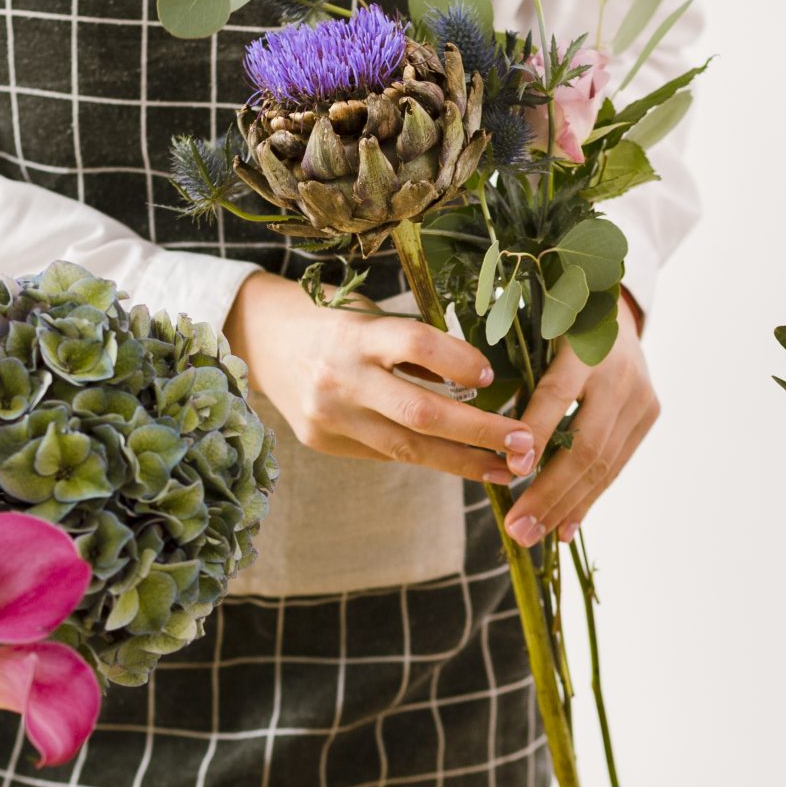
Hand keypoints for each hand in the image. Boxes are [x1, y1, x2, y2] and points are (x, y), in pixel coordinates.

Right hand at [223, 273, 537, 483]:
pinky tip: (461, 462)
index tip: (491, 378)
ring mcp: (329, 416)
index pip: (415, 344)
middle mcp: (340, 377)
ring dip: (463, 461)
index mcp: (354, 333)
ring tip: (506, 470)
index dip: (460, 361)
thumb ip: (415, 346)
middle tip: (524, 443)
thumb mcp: (371, 316)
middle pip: (421, 411)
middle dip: (480, 431)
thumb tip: (478, 380)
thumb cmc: (332, 321)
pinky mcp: (323, 442)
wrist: (261, 340)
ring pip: (407, 448)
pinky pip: (385, 454)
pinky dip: (426, 457)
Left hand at [503, 297, 656, 548]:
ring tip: (533, 535)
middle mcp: (619, 373)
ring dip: (565, 506)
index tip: (512, 471)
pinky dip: (587, 499)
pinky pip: (615, 466)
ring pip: (602, 464)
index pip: (557, 395)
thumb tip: (487, 441)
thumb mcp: (534, 333)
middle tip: (518, 529)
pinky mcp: (649, 414)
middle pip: (585, 445)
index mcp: (583, 345)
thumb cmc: (556, 324)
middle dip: (548, 493)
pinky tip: (563, 527)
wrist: (615, 310)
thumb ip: (517, 376)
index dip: (536, 434)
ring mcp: (640, 396)